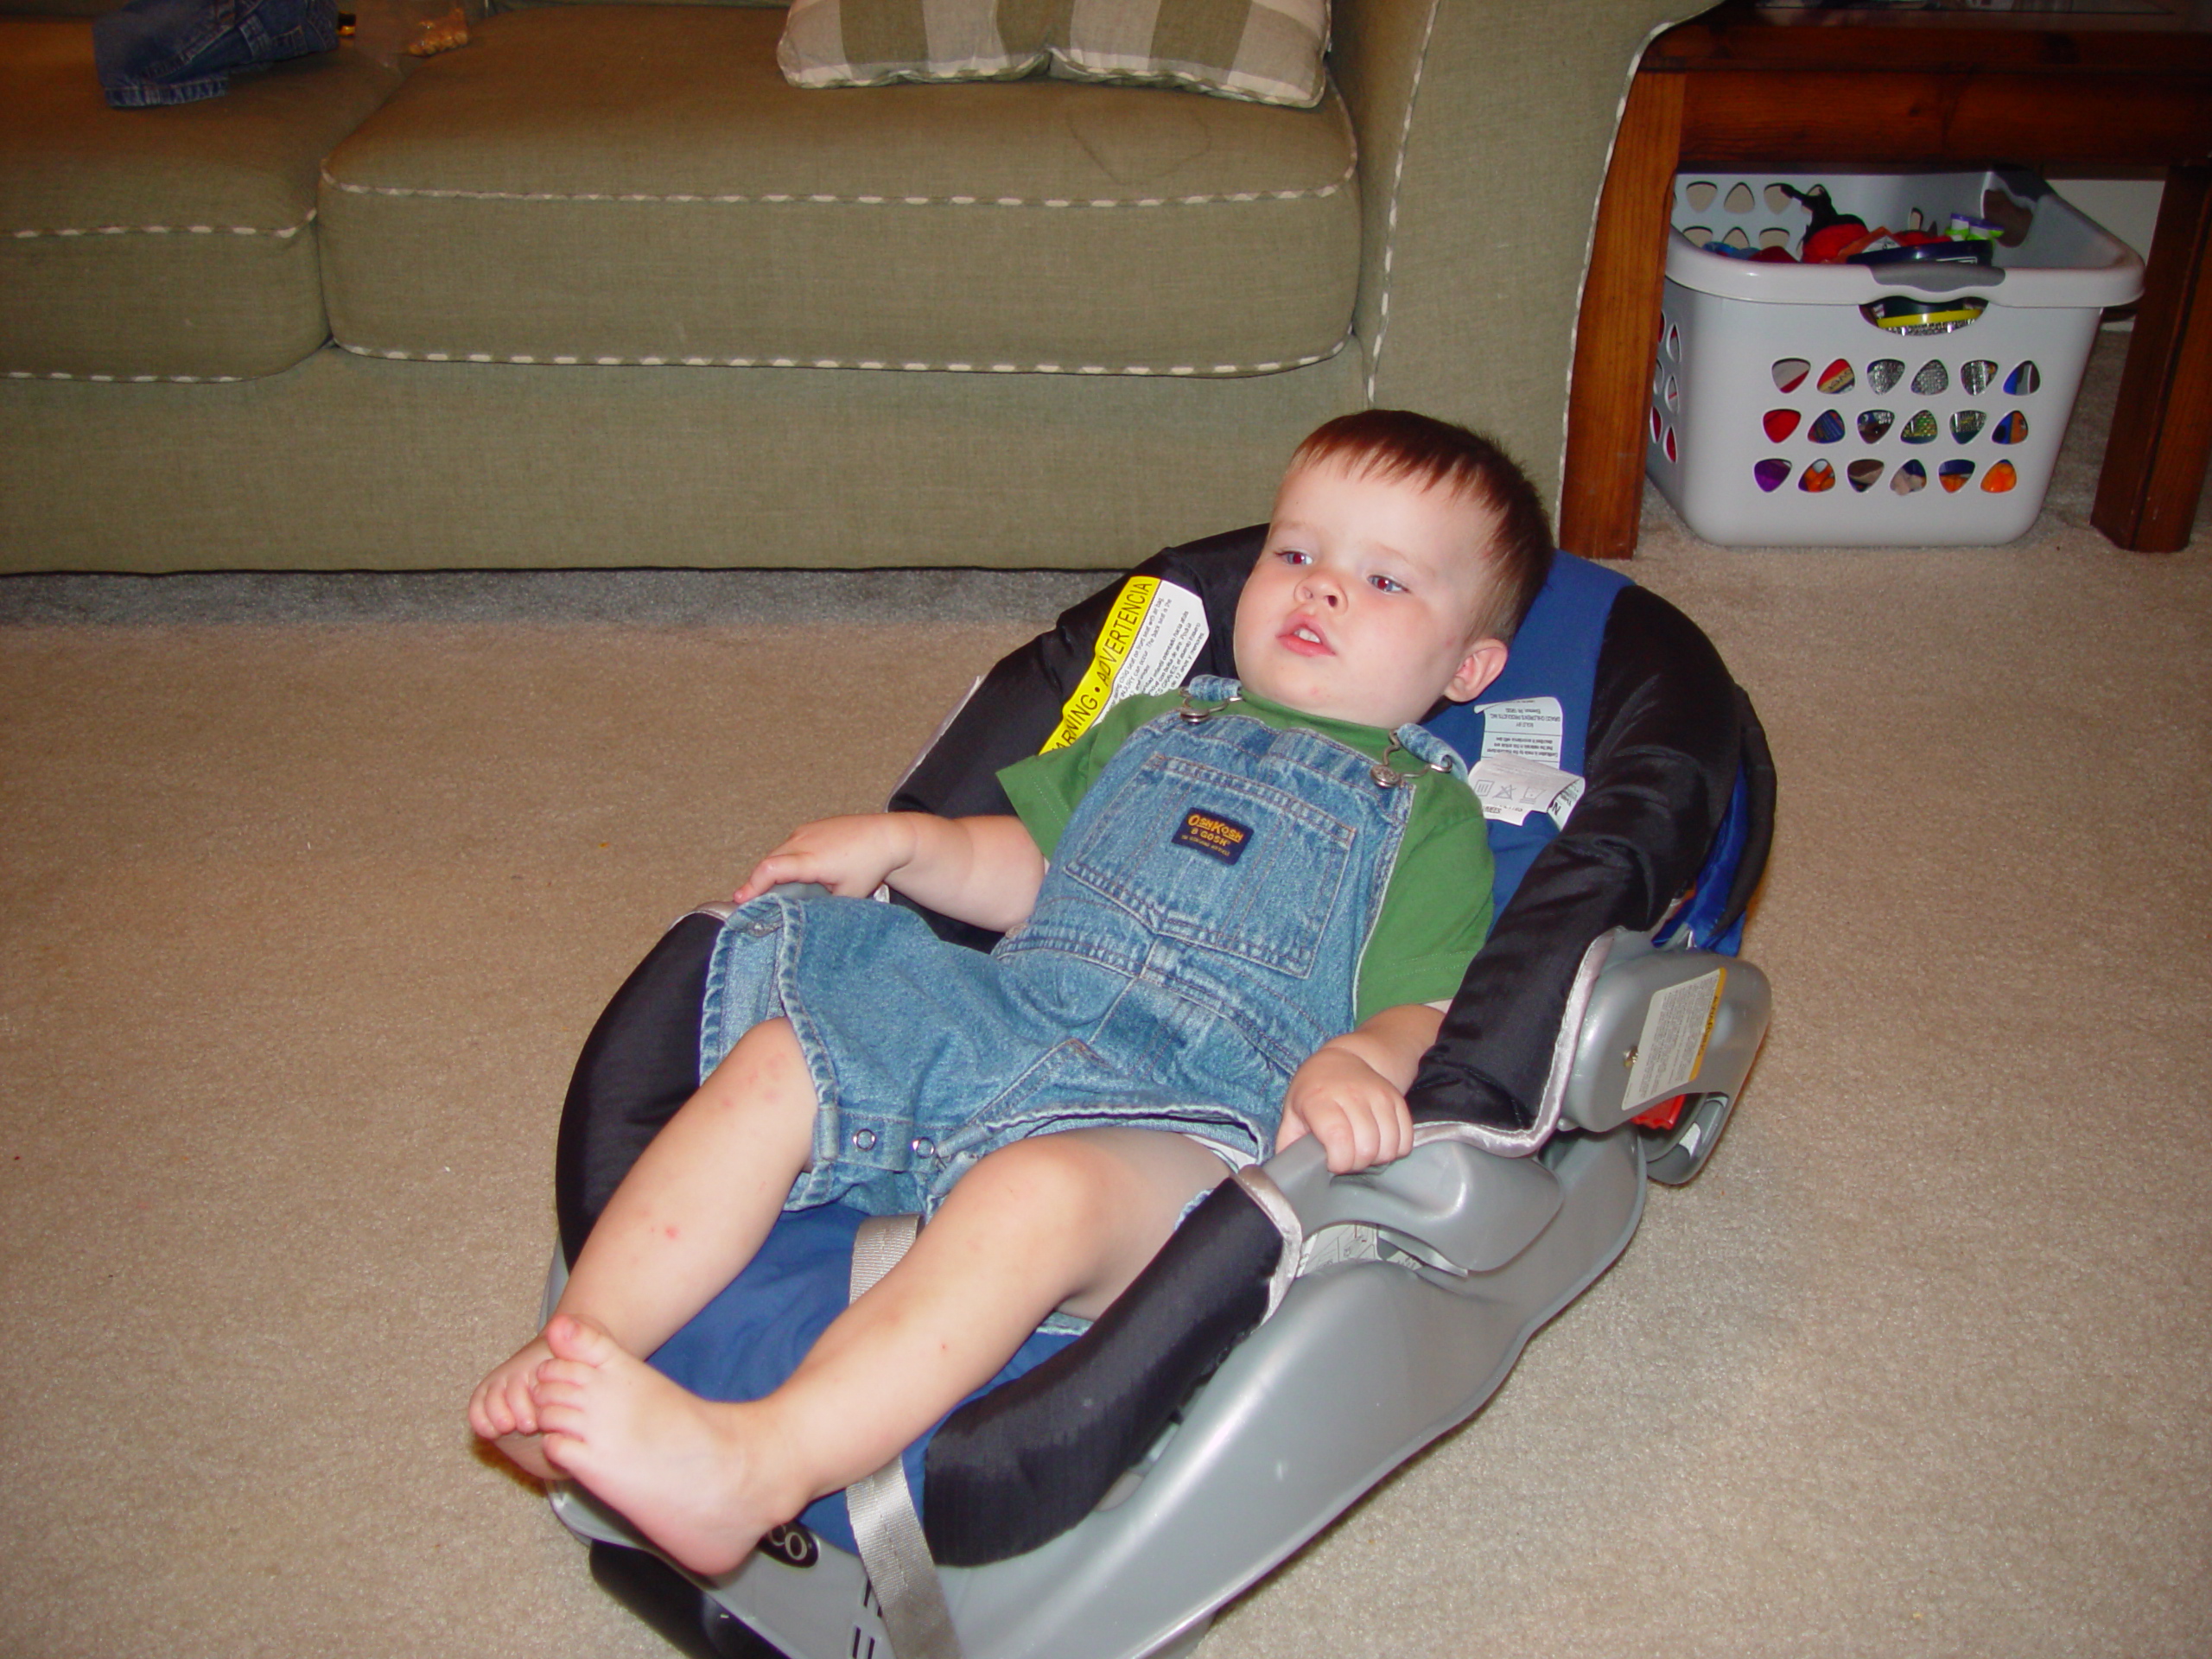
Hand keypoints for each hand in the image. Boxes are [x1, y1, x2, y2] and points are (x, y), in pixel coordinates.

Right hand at [734, 815, 914, 903]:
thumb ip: (822, 906)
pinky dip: (783, 862)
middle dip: (757, 883)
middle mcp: (803, 841)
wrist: (887, 836)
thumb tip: (803, 917)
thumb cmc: (870, 865)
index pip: (771, 869)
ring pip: (777, 854)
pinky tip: (791, 877)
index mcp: (811, 859)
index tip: (740, 900)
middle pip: (768, 862)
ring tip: (771, 893)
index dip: (752, 886)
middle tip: (751, 904)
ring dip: (771, 872)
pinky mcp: (809, 828)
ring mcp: (805, 831)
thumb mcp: (847, 895)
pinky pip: (788, 846)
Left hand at [1276, 1043, 1414, 1172]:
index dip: (1339, 1160)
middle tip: (1347, 1157)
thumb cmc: (1315, 1091)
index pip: (1338, 1138)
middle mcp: (1351, 1094)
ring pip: (1388, 1146)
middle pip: (1366, 1147)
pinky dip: (1395, 1149)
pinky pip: (1405, 1138)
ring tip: (1362, 1150)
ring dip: (1376, 1158)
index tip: (1333, 1163)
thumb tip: (1289, 1171)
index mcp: (1319, 1099)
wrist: (1345, 1059)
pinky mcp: (1397, 1100)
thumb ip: (1288, 1143)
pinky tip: (1379, 1144)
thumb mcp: (1292, 1112)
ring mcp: (1378, 1096)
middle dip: (1356, 1163)